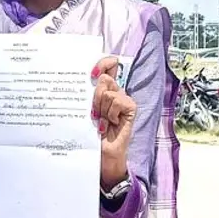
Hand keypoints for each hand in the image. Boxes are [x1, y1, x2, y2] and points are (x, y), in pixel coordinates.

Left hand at [91, 57, 136, 190]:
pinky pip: (118, 101)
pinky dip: (110, 114)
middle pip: (105, 78)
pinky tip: (109, 124)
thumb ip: (89, 94)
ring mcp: (124, 100)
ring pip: (108, 91)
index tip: (92, 74)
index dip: (102, 63)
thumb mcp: (87, 111)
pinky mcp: (131, 108)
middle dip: (95, 96)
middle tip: (94, 112)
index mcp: (104, 90)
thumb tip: (89, 78)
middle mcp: (115, 92)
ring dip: (101, 109)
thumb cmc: (91, 133)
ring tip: (101, 122)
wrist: (101, 154)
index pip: (109, 65)